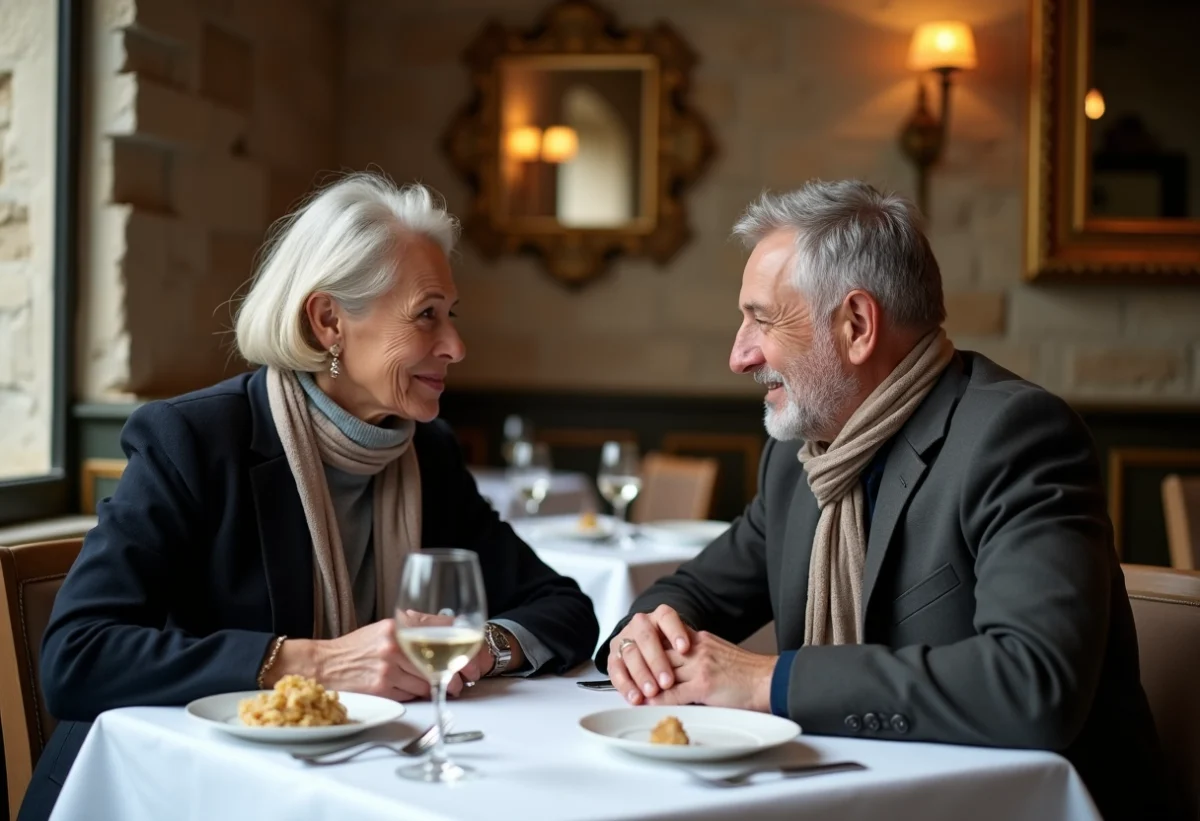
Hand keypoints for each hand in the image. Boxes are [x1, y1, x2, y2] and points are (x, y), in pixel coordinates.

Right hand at [269, 619, 466, 701]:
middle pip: (441, 660)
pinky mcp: (382, 686)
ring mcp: (389, 664)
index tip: (476, 659)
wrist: (323, 665)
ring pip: (429, 680)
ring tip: (436, 686)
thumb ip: (414, 631)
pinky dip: (416, 695)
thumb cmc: (356, 649)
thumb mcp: (386, 630)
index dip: (466, 646)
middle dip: (456, 674)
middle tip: (463, 680)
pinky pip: (412, 694)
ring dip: (436, 687)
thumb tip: (448, 642)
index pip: (444, 627)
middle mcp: (396, 640)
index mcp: (400, 622)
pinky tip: (411, 691)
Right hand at [606, 604, 692, 704]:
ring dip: (641, 674)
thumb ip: (689, 654)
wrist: (654, 655)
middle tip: (667, 681)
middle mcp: (641, 625)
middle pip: (647, 638)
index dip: (675, 632)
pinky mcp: (614, 658)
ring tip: (652, 692)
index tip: (685, 649)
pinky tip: (636, 697)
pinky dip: (626, 686)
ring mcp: (626, 640)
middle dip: (657, 661)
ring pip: (631, 653)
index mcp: (660, 617)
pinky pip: (617, 671)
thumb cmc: (678, 655)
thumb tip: (705, 669)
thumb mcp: (686, 648)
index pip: (667, 618)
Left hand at [644, 630, 774, 712]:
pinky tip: (649, 704)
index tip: (634, 658)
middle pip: (658, 653)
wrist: (770, 680)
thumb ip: (698, 657)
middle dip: (641, 665)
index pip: (665, 641)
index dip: (648, 651)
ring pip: (662, 672)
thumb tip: (680, 668)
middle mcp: (697, 648)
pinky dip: (658, 700)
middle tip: (626, 676)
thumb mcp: (719, 654)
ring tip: (633, 693)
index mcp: (700, 639)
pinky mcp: (703, 685)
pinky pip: (673, 693)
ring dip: (645, 683)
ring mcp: (699, 666)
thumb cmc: (748, 673)